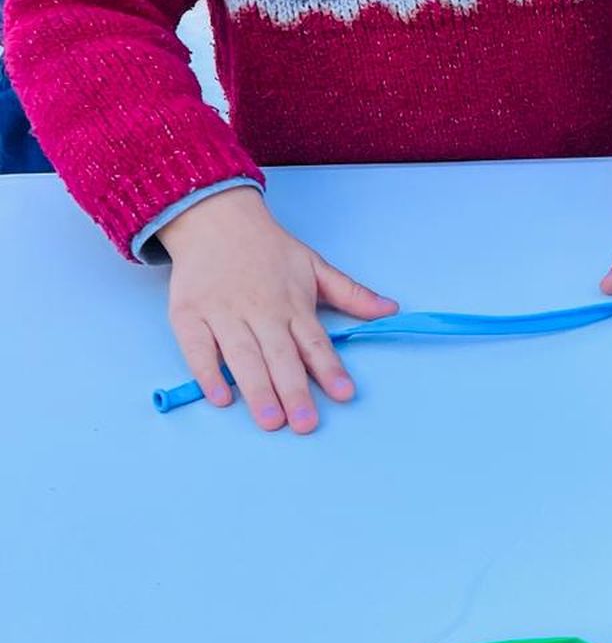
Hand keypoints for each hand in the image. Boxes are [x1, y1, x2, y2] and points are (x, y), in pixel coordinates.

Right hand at [160, 188, 396, 432]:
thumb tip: (391, 309)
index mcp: (293, 304)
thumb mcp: (314, 265)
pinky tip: (221, 397)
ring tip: (270, 421)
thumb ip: (350, 293)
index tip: (344, 394)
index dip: (330, 369)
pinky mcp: (190, 315)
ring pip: (243, 357)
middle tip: (304, 423)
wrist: (215, 218)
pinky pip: (198, 348)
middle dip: (294, 391)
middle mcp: (261, 312)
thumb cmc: (268, 249)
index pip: (315, 343)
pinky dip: (208, 373)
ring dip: (257, 390)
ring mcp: (223, 314)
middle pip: (280, 356)